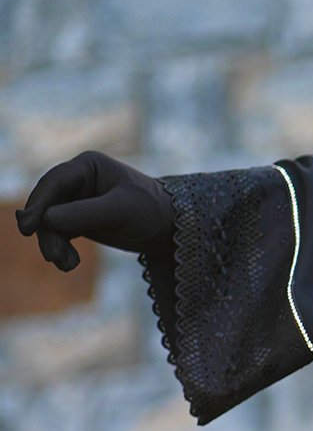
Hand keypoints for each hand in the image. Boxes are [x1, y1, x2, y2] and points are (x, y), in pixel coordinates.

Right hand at [15, 150, 172, 271]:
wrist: (167, 227)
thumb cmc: (150, 210)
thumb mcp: (121, 211)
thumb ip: (85, 214)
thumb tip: (47, 220)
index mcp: (87, 165)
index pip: (54, 182)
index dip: (38, 203)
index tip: (26, 227)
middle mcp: (77, 180)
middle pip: (47, 204)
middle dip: (47, 231)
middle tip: (53, 257)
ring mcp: (75, 200)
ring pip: (50, 223)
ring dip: (54, 244)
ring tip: (67, 264)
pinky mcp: (77, 219)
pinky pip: (59, 234)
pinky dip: (61, 249)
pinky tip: (69, 264)